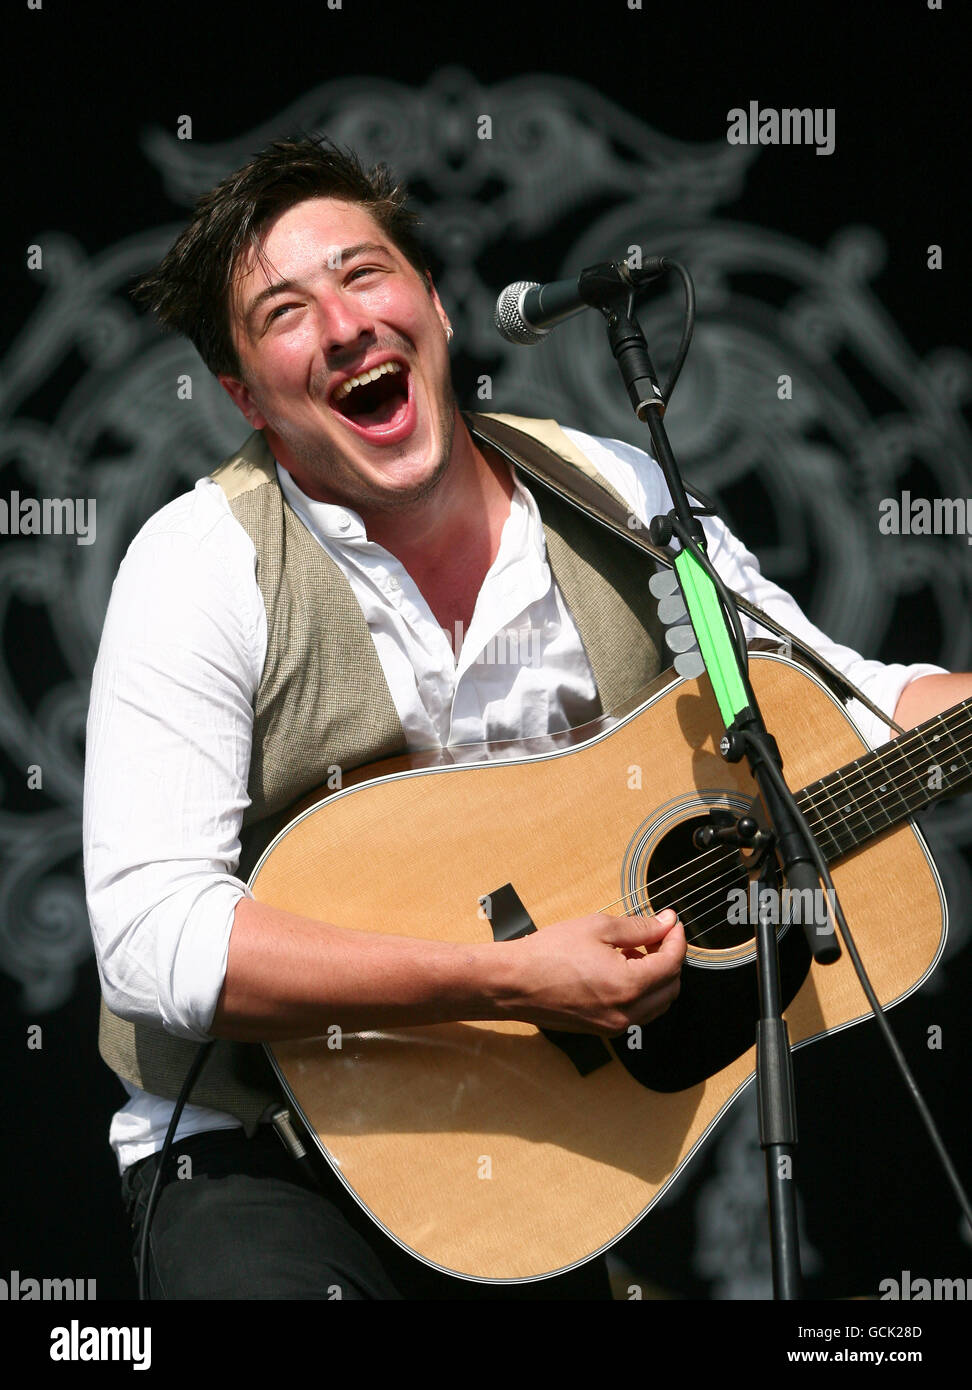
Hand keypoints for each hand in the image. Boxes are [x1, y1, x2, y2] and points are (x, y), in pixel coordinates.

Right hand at [493, 908, 684, 1036]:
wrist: (513, 983)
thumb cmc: (548, 953)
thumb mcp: (598, 928)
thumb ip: (639, 927)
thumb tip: (665, 923)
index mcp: (629, 986)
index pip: (672, 963)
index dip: (676, 939)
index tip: (671, 923)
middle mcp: (627, 1013)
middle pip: (671, 987)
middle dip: (669, 959)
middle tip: (655, 935)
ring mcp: (615, 1026)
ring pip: (657, 1004)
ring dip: (656, 977)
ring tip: (634, 951)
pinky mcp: (603, 1030)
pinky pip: (638, 1013)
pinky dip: (640, 992)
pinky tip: (620, 970)